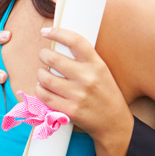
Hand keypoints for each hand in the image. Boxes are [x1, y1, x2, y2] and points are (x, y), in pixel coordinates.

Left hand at [37, 28, 131, 145]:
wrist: (114, 123)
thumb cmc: (106, 94)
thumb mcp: (102, 71)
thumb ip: (84, 59)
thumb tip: (59, 44)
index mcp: (97, 65)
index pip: (75, 41)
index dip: (58, 32)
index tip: (46, 31)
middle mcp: (87, 78)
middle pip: (53, 58)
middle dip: (43, 55)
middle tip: (44, 56)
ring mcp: (78, 95)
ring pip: (45, 78)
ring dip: (40, 74)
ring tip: (44, 74)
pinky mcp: (69, 110)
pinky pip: (44, 96)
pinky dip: (40, 90)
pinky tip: (44, 88)